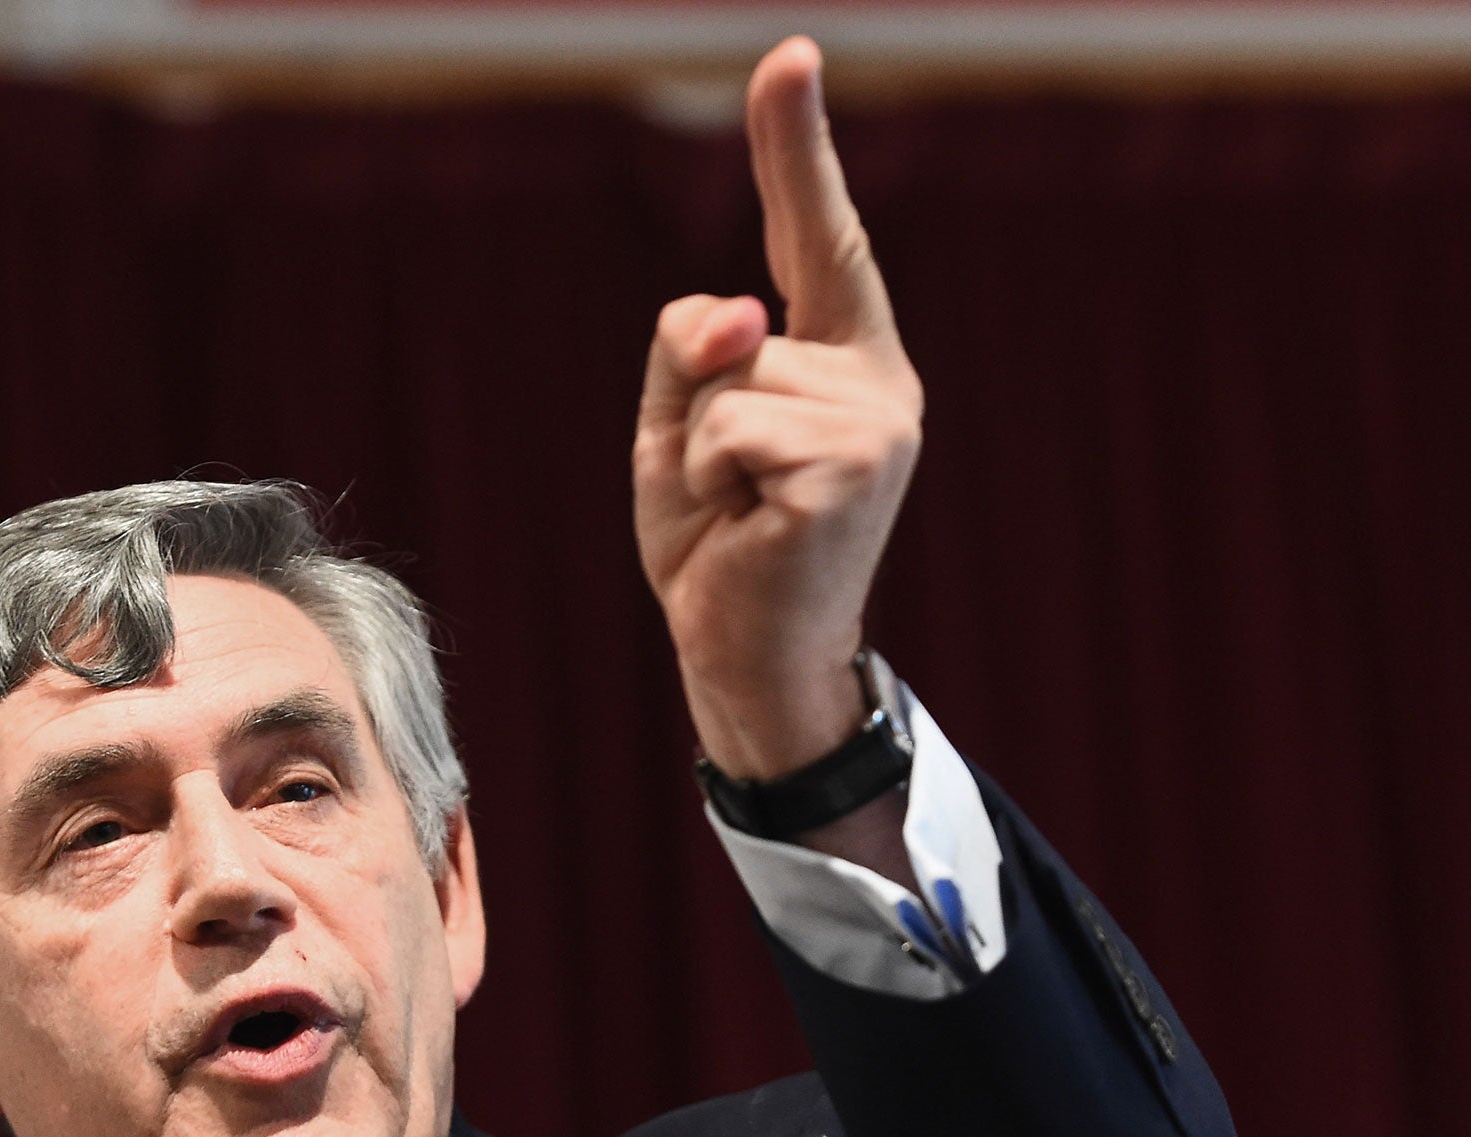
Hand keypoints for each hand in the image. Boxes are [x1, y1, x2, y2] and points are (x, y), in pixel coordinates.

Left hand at [634, 37, 922, 783]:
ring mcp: (873, 421)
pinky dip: (705, 483)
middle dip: (686, 412)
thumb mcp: (677, 429)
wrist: (748, 659)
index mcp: (843, 362)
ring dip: (696, 457)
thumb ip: (691, 351)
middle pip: (722, 326)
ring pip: (720, 381)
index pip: (818, 238)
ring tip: (742, 516)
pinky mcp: (849, 467)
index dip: (797, 148)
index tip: (788, 57)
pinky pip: (724, 429)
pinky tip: (751, 532)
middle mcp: (876, 380)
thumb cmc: (718, 546)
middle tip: (730, 496)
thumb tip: (741, 312)